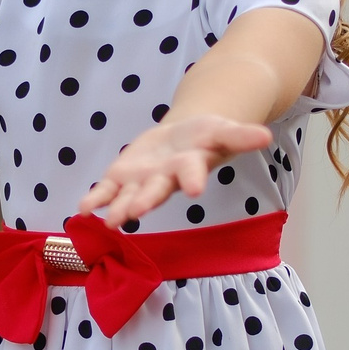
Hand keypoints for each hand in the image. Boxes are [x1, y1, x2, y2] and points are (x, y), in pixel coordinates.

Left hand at [77, 113, 272, 226]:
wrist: (185, 135)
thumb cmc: (206, 136)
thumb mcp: (223, 129)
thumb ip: (240, 135)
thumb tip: (266, 135)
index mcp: (190, 167)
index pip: (192, 173)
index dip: (193, 179)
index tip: (195, 189)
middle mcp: (166, 180)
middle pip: (156, 191)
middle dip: (146, 201)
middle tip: (135, 213)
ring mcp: (143, 181)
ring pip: (130, 196)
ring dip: (119, 207)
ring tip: (108, 221)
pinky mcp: (124, 176)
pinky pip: (108, 190)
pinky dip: (95, 199)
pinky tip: (82, 210)